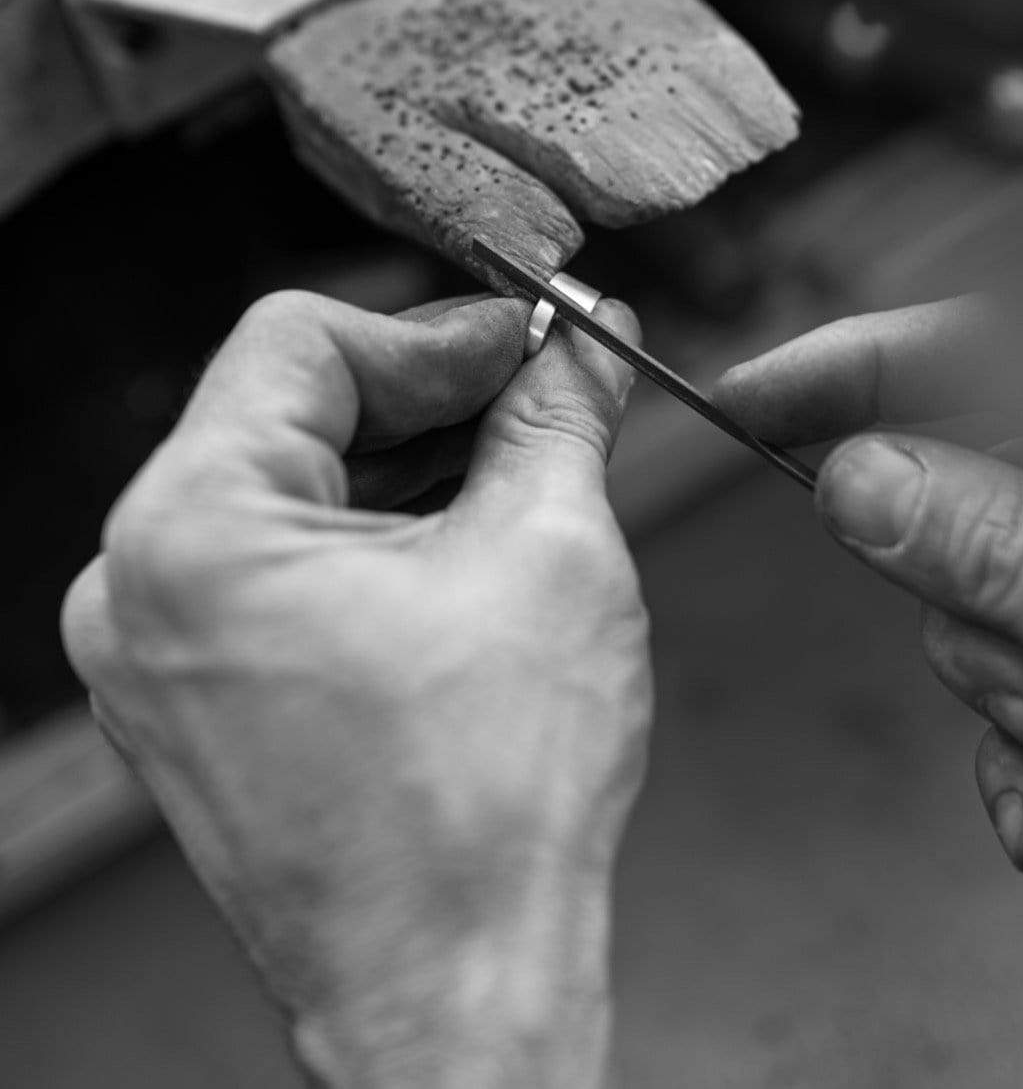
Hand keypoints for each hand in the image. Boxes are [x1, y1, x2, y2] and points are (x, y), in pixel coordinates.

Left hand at [62, 290, 651, 1088]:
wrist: (458, 987)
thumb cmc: (484, 804)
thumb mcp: (549, 550)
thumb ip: (560, 413)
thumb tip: (587, 338)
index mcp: (193, 530)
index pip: (303, 337)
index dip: (438, 327)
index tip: (535, 339)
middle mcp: (142, 588)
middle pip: (294, 408)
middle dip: (438, 392)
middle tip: (553, 389)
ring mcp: (164, 654)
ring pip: (296, 486)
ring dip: (417, 462)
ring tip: (533, 468)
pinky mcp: (204, 701)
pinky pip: (288, 565)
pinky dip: (383, 535)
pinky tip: (477, 541)